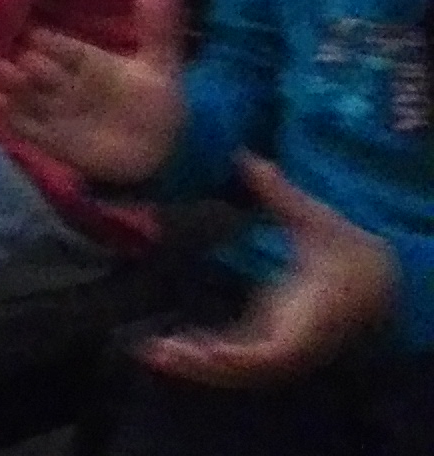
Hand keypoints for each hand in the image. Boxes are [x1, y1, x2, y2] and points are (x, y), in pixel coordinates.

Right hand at [0, 0, 187, 186]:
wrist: (159, 150)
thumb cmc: (155, 102)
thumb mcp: (160, 66)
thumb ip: (156, 33)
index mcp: (86, 60)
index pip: (64, 48)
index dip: (51, 43)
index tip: (33, 35)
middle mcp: (64, 80)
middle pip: (39, 69)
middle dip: (23, 65)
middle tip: (6, 59)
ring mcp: (54, 108)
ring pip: (25, 93)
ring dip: (9, 85)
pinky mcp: (48, 136)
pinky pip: (23, 124)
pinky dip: (5, 114)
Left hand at [140, 158, 398, 388]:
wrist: (377, 279)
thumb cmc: (348, 250)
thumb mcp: (319, 220)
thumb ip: (281, 194)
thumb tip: (247, 157)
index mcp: (309, 319)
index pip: (276, 350)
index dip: (244, 355)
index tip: (212, 352)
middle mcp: (294, 342)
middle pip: (248, 369)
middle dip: (204, 365)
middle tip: (156, 351)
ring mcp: (283, 345)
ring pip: (239, 370)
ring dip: (197, 365)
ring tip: (150, 350)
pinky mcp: (273, 340)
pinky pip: (237, 358)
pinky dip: (206, 355)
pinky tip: (169, 346)